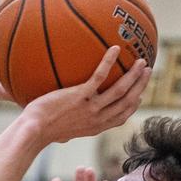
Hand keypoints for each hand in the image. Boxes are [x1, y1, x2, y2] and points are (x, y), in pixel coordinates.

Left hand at [22, 46, 149, 144]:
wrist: (33, 130)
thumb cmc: (40, 130)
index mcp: (95, 127)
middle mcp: (98, 119)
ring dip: (134, 75)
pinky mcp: (80, 96)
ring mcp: (90, 108)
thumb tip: (65, 124)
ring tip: (140, 61)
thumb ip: (69, 125)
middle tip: (147, 72)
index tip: (139, 96)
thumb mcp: (61, 131)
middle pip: (127, 102)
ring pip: (120, 90)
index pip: (121, 117)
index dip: (133, 106)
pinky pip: (99, 76)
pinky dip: (109, 62)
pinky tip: (114, 48)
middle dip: (140, 87)